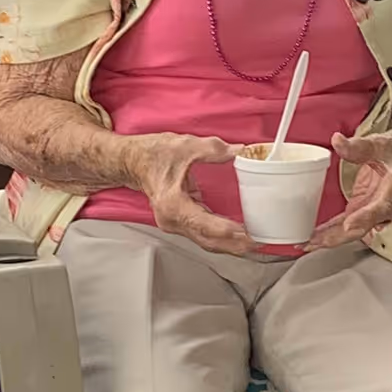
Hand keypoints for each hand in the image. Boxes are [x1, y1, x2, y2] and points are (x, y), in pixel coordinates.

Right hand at [127, 133, 251, 254]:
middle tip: (256, 244)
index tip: (244, 233)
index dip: (225, 230)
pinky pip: (204, 235)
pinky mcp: (181, 223)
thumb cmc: (153, 155)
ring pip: (206, 241)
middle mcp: (172, 219)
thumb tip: (240, 151)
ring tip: (252, 245)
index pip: (202, 224)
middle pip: (207, 240)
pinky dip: (221, 238)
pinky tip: (237, 237)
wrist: (135, 161)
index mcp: (172, 204)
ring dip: (229, 245)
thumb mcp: (185, 146)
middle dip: (233, 245)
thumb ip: (214, 150)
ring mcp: (175, 224)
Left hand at [311, 124, 391, 246]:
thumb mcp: (381, 143)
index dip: (366, 217)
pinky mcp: (363, 211)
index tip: (350, 224)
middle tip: (315, 241)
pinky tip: (313, 238)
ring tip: (307, 243)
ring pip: (354, 230)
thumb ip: (359, 146)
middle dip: (340, 236)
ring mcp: (375, 211)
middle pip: (365, 226)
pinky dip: (330, 233)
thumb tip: (337, 141)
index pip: (383, 206)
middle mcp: (390, 205)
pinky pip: (347, 225)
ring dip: (331, 239)